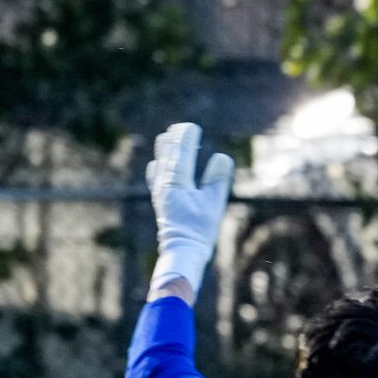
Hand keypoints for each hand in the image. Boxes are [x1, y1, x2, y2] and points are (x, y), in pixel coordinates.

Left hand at [145, 123, 232, 298]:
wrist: (182, 250)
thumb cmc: (199, 229)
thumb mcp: (213, 203)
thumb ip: (217, 179)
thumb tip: (222, 158)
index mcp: (177, 180)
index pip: (181, 151)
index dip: (187, 137)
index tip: (192, 127)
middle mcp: (164, 182)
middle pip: (167, 154)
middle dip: (174, 139)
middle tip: (181, 128)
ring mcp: (160, 191)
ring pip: (160, 163)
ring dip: (165, 149)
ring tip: (168, 137)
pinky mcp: (160, 200)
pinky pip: (155, 177)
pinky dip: (158, 166)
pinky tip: (157, 164)